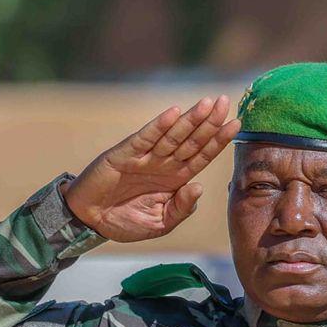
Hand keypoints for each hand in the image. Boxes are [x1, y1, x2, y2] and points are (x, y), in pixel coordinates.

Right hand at [62, 96, 240, 242]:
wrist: (89, 220)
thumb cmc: (124, 221)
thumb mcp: (159, 223)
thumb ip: (181, 209)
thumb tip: (198, 187)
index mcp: (175, 178)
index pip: (202, 155)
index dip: (219, 140)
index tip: (237, 125)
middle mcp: (163, 163)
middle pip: (192, 139)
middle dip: (210, 122)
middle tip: (226, 102)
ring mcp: (145, 157)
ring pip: (173, 135)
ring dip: (190, 119)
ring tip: (208, 103)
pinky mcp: (125, 153)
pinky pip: (145, 137)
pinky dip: (159, 125)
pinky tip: (174, 113)